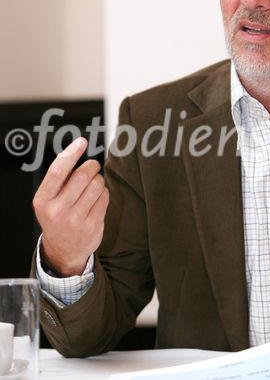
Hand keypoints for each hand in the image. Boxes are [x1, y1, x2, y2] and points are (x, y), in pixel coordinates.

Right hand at [33, 137, 108, 276]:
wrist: (63, 250)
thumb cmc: (57, 217)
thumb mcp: (48, 200)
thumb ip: (59, 180)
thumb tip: (76, 151)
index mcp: (43, 200)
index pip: (58, 170)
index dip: (71, 153)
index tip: (82, 141)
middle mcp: (57, 210)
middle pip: (82, 175)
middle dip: (91, 166)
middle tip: (93, 166)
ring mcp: (76, 220)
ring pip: (96, 185)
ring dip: (98, 180)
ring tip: (93, 185)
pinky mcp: (93, 226)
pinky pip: (104, 198)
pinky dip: (104, 193)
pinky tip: (97, 199)